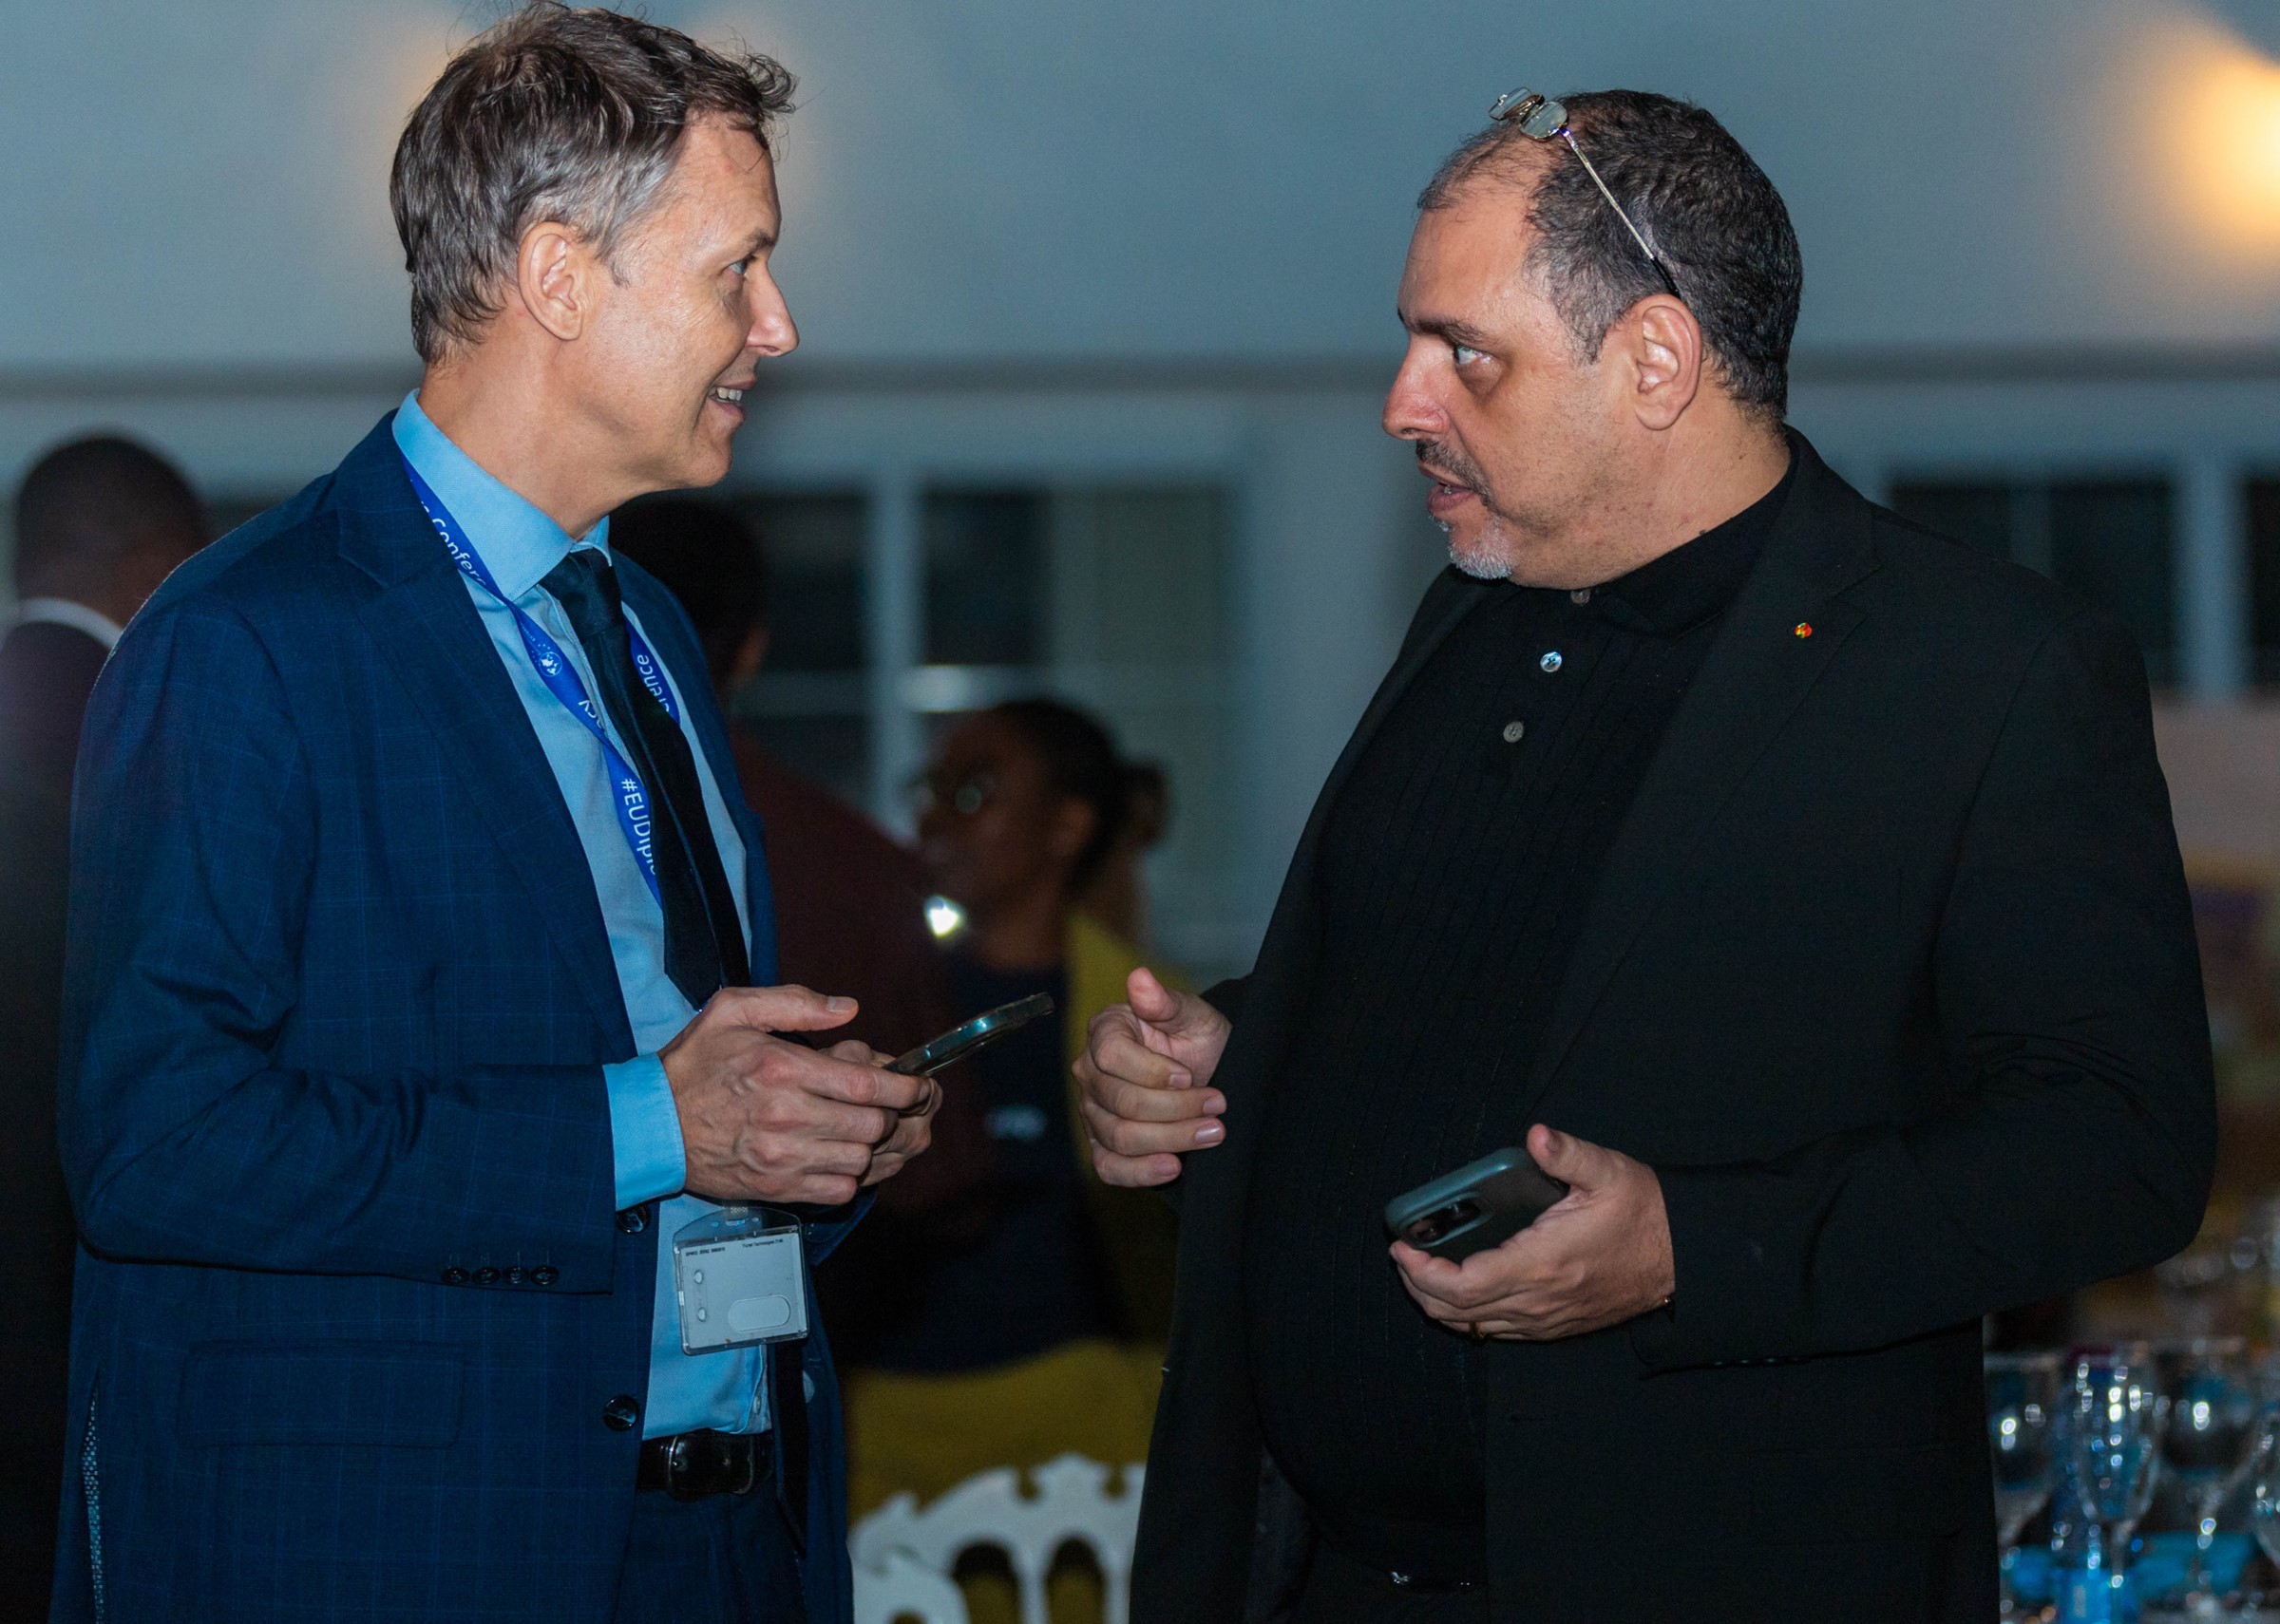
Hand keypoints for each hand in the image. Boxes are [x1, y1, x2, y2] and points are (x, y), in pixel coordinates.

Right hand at [659, 985, 930, 1206]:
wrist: (651, 1123)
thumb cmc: (694, 1064)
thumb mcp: (734, 1010)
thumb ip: (795, 1002)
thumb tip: (848, 1009)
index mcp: (782, 1068)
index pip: (866, 1085)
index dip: (905, 1087)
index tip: (918, 1085)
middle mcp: (786, 1116)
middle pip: (872, 1125)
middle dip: (893, 1113)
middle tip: (893, 1104)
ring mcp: (781, 1157)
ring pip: (860, 1160)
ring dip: (872, 1145)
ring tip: (866, 1128)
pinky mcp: (775, 1187)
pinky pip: (837, 1190)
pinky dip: (850, 1175)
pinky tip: (841, 1155)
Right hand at [1074, 967, 1230, 1187]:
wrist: (1212, 1074)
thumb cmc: (1199, 1040)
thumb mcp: (1194, 1016)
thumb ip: (1165, 1002)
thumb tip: (1140, 979)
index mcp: (1105, 1031)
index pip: (1111, 1055)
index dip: (1152, 1071)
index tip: (1189, 1075)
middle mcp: (1090, 1072)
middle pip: (1120, 1101)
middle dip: (1176, 1109)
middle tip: (1218, 1106)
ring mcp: (1093, 1112)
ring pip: (1120, 1137)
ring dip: (1173, 1139)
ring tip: (1213, 1132)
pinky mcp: (1103, 1147)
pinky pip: (1109, 1168)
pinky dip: (1141, 1172)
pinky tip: (1173, 1167)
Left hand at [1390, 1124, 1674, 1341]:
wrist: (1684, 1258)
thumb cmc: (1643, 1214)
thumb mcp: (1609, 1172)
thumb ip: (1567, 1153)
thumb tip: (1535, 1135)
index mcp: (1543, 1263)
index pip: (1463, 1285)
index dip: (1423, 1272)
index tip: (1401, 1248)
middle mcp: (1539, 1300)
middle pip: (1458, 1311)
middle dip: (1419, 1287)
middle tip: (1403, 1258)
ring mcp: (1547, 1319)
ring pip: (1474, 1327)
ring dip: (1439, 1304)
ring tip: (1422, 1273)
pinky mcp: (1556, 1325)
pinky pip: (1498, 1331)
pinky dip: (1468, 1316)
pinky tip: (1461, 1292)